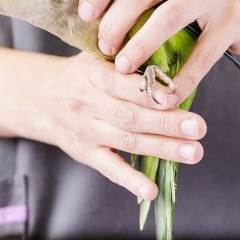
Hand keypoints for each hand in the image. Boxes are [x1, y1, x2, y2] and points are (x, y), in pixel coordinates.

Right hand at [28, 52, 205, 200]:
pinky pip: (110, 169)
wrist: (41, 98)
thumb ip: (126, 55)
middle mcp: (86, 103)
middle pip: (129, 115)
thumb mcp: (96, 55)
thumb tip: (169, 49)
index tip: (175, 94)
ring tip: (193, 152)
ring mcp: (86, 131)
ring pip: (127, 141)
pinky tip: (151, 190)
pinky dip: (131, 181)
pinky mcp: (86, 154)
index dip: (147, 91)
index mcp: (91, 73)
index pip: (119, 83)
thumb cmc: (82, 74)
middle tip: (198, 126)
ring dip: (162, 148)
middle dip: (166, 122)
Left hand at [78, 0, 239, 100]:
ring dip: (140, 47)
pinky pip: (201, 53)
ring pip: (167, 17)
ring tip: (124, 68)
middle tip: (103, 49)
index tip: (84, 16)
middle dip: (114, 24)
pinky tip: (164, 94)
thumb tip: (87, 22)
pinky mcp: (234, 19)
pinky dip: (180, 77)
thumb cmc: (192, 0)